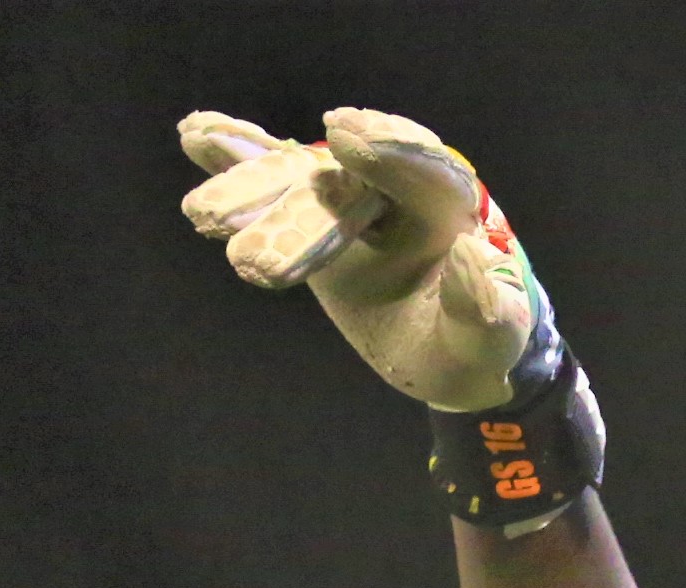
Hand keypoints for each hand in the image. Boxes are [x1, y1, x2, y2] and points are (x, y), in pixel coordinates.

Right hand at [177, 108, 604, 526]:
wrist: (447, 353)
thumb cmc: (472, 348)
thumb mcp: (490, 342)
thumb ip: (485, 306)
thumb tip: (475, 254)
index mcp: (450, 212)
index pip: (426, 172)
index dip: (389, 152)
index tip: (343, 135)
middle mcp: (398, 192)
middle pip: (348, 174)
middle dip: (296, 182)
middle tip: (277, 175)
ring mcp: (354, 199)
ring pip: (301, 179)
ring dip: (249, 174)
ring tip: (201, 156)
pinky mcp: (320, 211)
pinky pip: (278, 181)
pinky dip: (238, 158)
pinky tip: (195, 135)